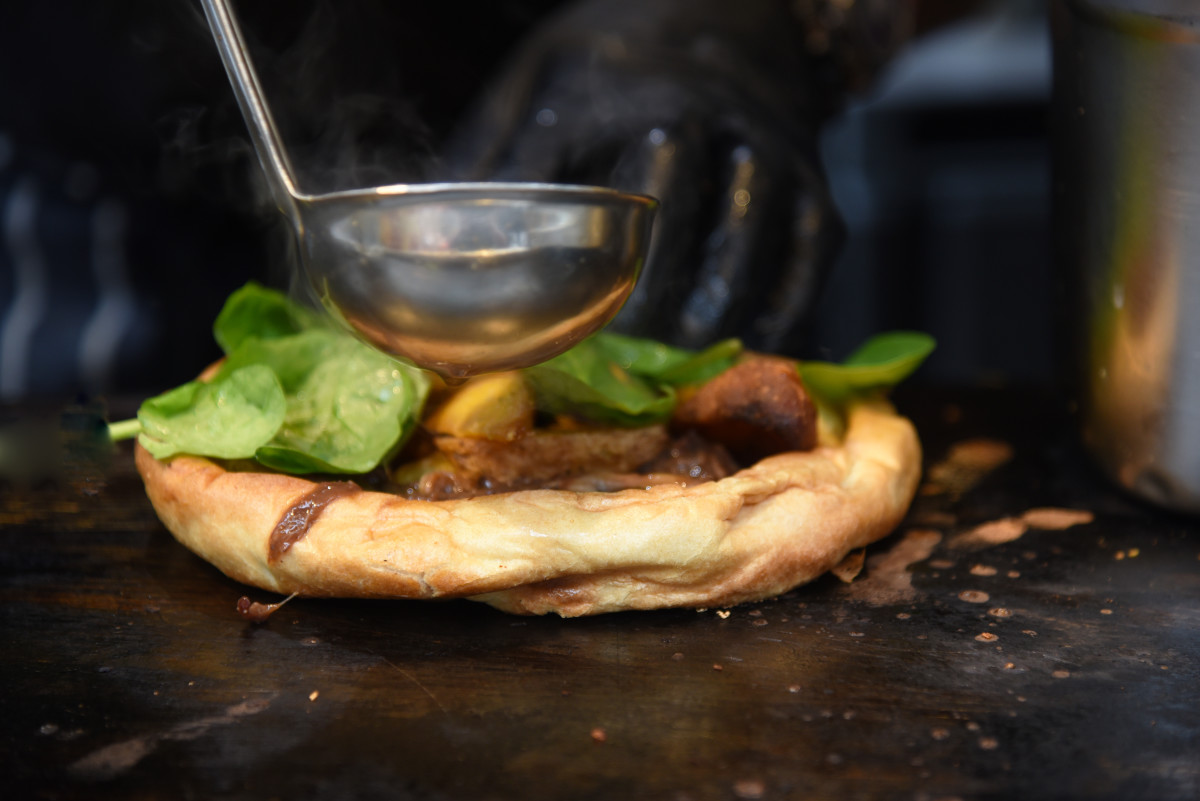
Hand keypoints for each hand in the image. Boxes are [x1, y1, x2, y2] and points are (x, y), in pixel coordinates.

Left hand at [441, 0, 845, 354]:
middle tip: (619, 353)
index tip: (544, 318)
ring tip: (680, 360)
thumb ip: (492, 151)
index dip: (566, 261)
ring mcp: (771, 152)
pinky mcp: (819, 187)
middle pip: (679, 218)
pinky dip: (784, 312)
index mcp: (623, 91)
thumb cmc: (623, 59)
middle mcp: (705, 115)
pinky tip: (747, 343)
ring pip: (749, 247)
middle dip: (646, 294)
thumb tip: (429, 242)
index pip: (586, 187)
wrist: (738, 15)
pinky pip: (811, 261)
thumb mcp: (542, 76)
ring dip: (713, 313)